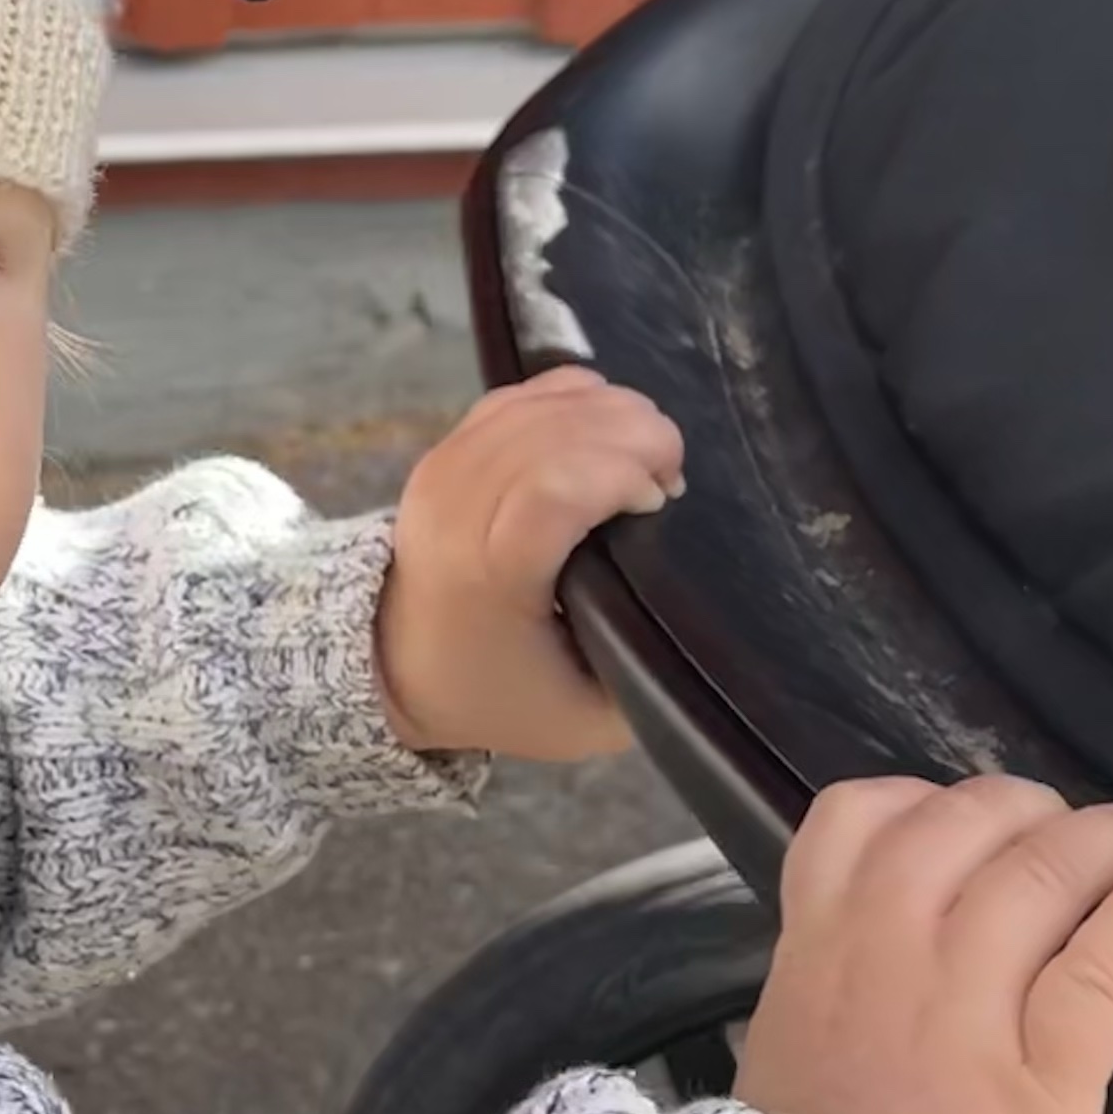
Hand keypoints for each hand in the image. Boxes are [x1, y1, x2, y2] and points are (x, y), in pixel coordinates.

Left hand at [375, 367, 683, 760]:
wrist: (402, 668)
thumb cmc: (505, 694)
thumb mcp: (589, 718)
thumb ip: (652, 671)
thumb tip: (711, 614)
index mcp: (487, 578)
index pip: (552, 488)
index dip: (620, 475)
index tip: (660, 501)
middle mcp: (455, 511)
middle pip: (553, 432)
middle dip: (633, 434)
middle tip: (670, 473)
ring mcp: (443, 470)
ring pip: (538, 404)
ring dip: (611, 413)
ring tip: (646, 456)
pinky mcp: (445, 449)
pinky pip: (519, 396)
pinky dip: (575, 398)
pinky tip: (608, 428)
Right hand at [735, 777, 1112, 1113]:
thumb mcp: (792, 1053)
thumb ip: (843, 993)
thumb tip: (897, 975)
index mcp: (819, 953)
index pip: (854, 817)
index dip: (923, 800)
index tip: (967, 823)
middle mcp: (888, 956)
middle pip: (962, 821)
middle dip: (1027, 808)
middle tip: (1069, 834)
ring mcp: (965, 1011)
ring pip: (1041, 868)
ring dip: (1107, 834)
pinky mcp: (1045, 1078)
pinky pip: (1109, 961)